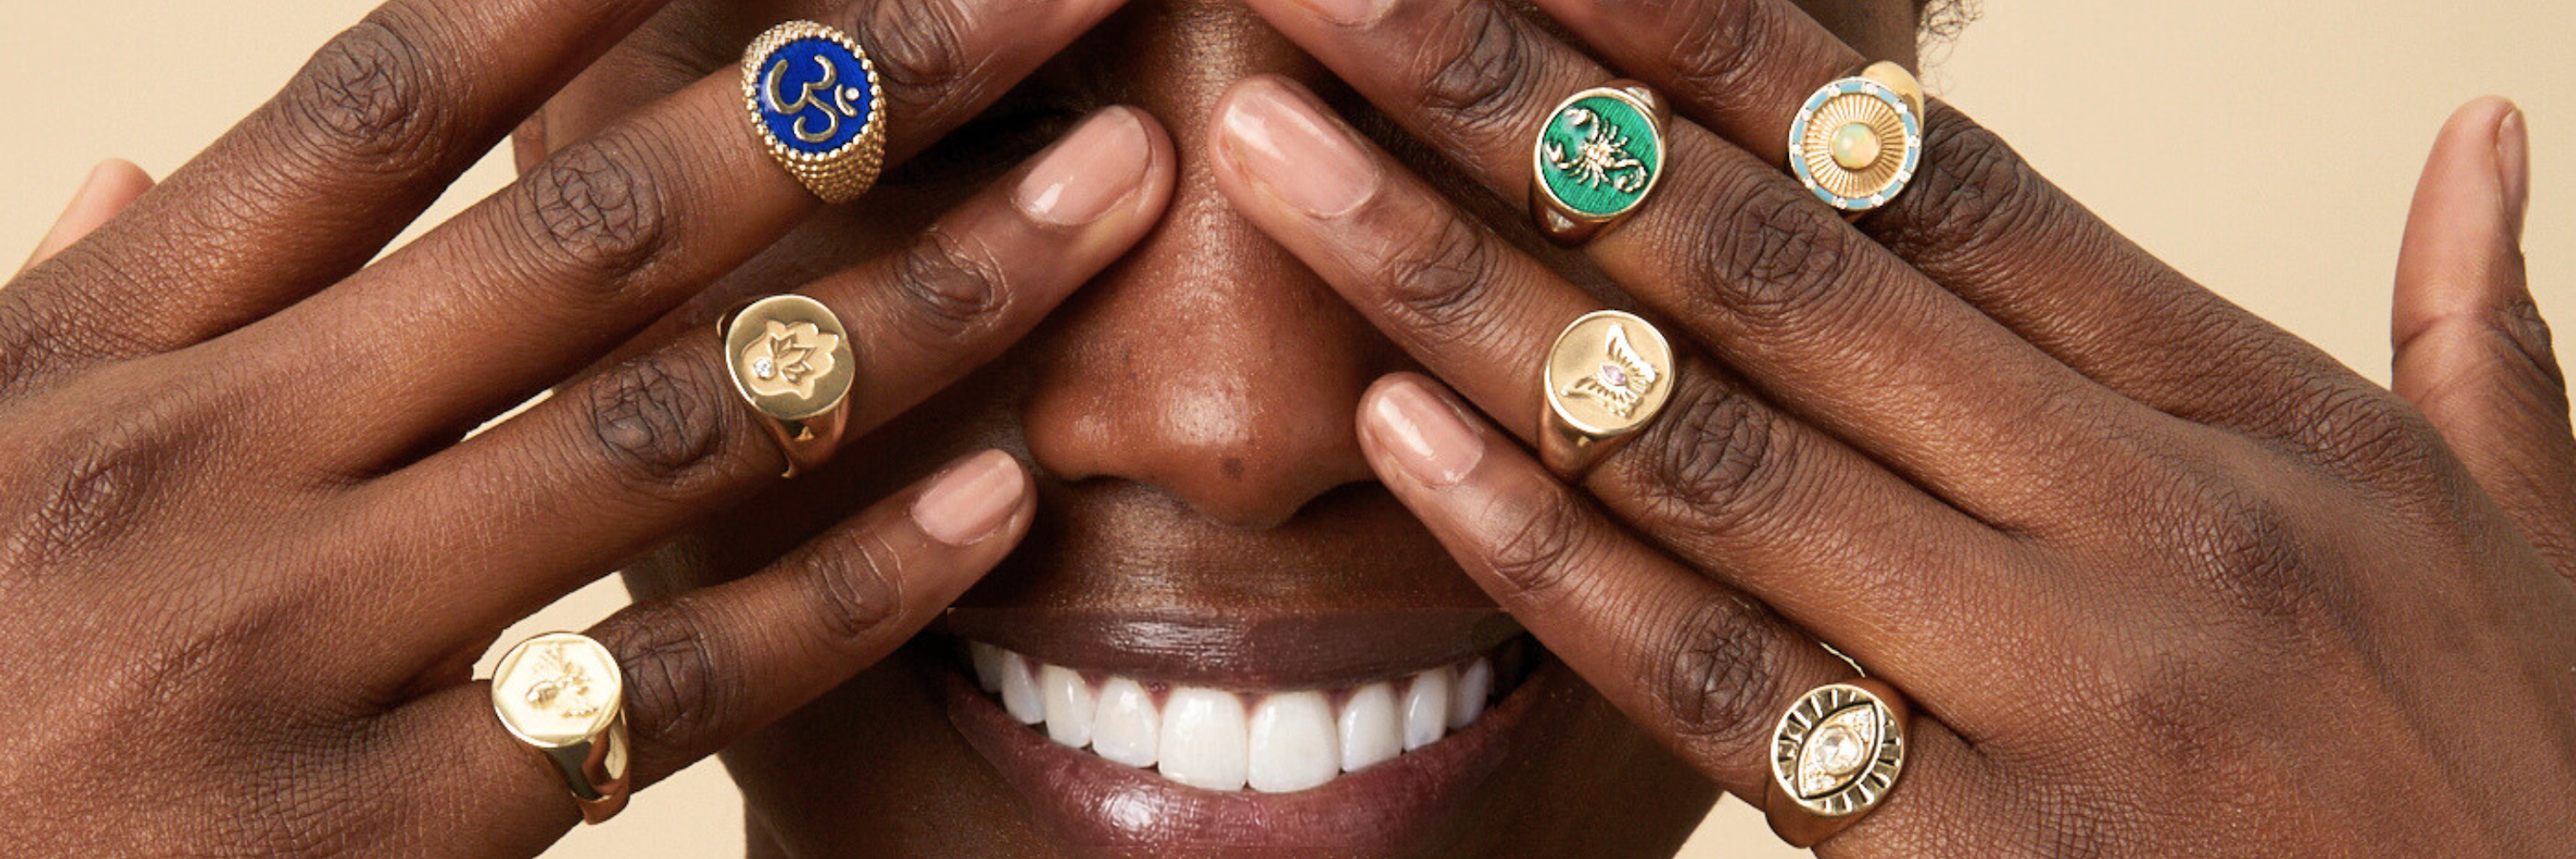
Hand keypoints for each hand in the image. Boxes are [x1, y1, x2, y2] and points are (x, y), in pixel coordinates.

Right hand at [0, 0, 1172, 853]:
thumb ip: (70, 307)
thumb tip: (138, 168)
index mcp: (107, 343)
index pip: (389, 99)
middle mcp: (212, 454)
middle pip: (592, 224)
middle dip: (849, 93)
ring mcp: (296, 640)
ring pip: (676, 424)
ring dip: (924, 298)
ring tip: (1105, 194)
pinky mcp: (374, 832)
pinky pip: (671, 684)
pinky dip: (852, 582)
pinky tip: (1004, 492)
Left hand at [1206, 0, 2575, 853]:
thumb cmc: (2530, 779)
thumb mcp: (2531, 530)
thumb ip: (2487, 322)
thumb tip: (2482, 126)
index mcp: (2246, 405)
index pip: (1926, 170)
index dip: (1716, 41)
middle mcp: (2140, 514)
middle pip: (1766, 263)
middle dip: (1521, 110)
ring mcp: (2059, 686)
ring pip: (1702, 446)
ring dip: (1465, 291)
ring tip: (1284, 169)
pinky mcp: (1984, 858)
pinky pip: (1717, 681)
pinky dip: (1549, 554)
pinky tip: (1397, 439)